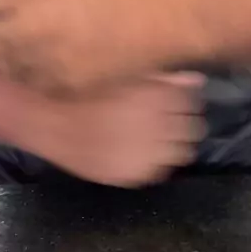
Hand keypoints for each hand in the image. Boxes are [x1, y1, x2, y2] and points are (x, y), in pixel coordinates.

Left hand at [0, 0, 180, 93]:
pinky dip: (37, 71)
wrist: (162, 15)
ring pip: (3, 65)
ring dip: (13, 51)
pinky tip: (59, 56)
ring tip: (41, 38)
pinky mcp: (60, 89)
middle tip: (17, 18)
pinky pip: (31, 82)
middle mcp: (23, 31)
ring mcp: (41, 65)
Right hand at [37, 73, 204, 186]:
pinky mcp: (134, 175)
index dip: (184, 100)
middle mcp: (155, 127)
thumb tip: (196, 79)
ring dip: (174, 143)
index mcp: (154, 98)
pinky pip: (159, 169)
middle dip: (184, 122)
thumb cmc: (90, 93)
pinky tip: (141, 150)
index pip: (190, 102)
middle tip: (169, 120)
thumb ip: (164, 79)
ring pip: (181, 152)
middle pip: (192, 128)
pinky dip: (155, 160)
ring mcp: (145, 154)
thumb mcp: (128, 76)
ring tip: (157, 137)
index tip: (176, 100)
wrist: (55, 125)